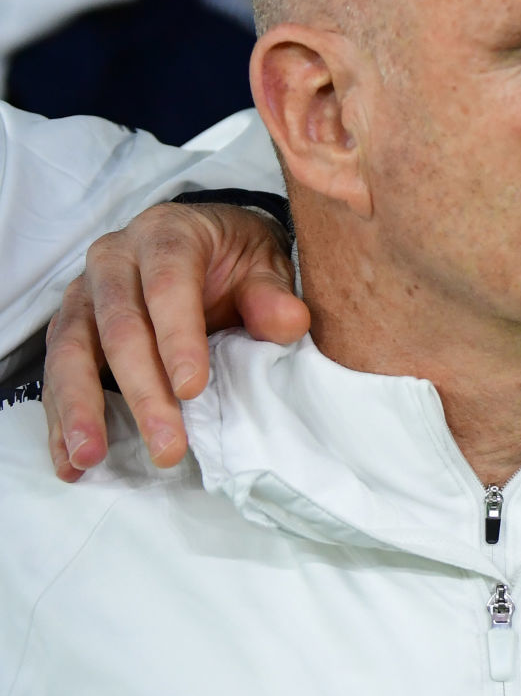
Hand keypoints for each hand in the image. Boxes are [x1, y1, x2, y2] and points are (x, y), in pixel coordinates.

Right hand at [44, 204, 308, 480]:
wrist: (210, 242)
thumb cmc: (238, 258)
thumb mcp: (266, 264)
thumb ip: (273, 293)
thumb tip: (289, 322)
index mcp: (167, 235)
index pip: (168, 284)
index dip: (178, 338)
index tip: (192, 389)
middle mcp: (114, 258)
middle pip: (119, 326)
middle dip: (142, 391)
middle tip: (166, 444)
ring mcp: (84, 293)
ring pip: (73, 351)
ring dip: (81, 408)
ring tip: (91, 457)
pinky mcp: (70, 327)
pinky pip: (56, 373)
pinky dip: (61, 419)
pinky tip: (70, 460)